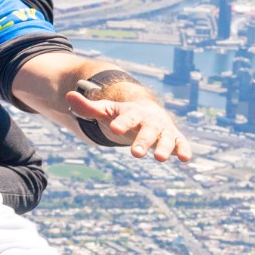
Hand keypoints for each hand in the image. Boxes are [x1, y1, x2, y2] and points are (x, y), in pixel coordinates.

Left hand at [65, 83, 192, 162]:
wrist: (148, 112)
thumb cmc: (123, 114)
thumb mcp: (106, 110)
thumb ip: (88, 107)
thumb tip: (68, 96)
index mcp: (132, 113)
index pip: (126, 117)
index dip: (122, 122)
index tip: (115, 128)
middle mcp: (149, 120)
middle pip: (146, 131)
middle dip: (142, 141)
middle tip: (135, 153)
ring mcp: (163, 129)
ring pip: (165, 138)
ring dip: (163, 147)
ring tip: (160, 158)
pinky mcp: (174, 138)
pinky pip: (180, 143)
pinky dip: (184, 149)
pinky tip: (187, 158)